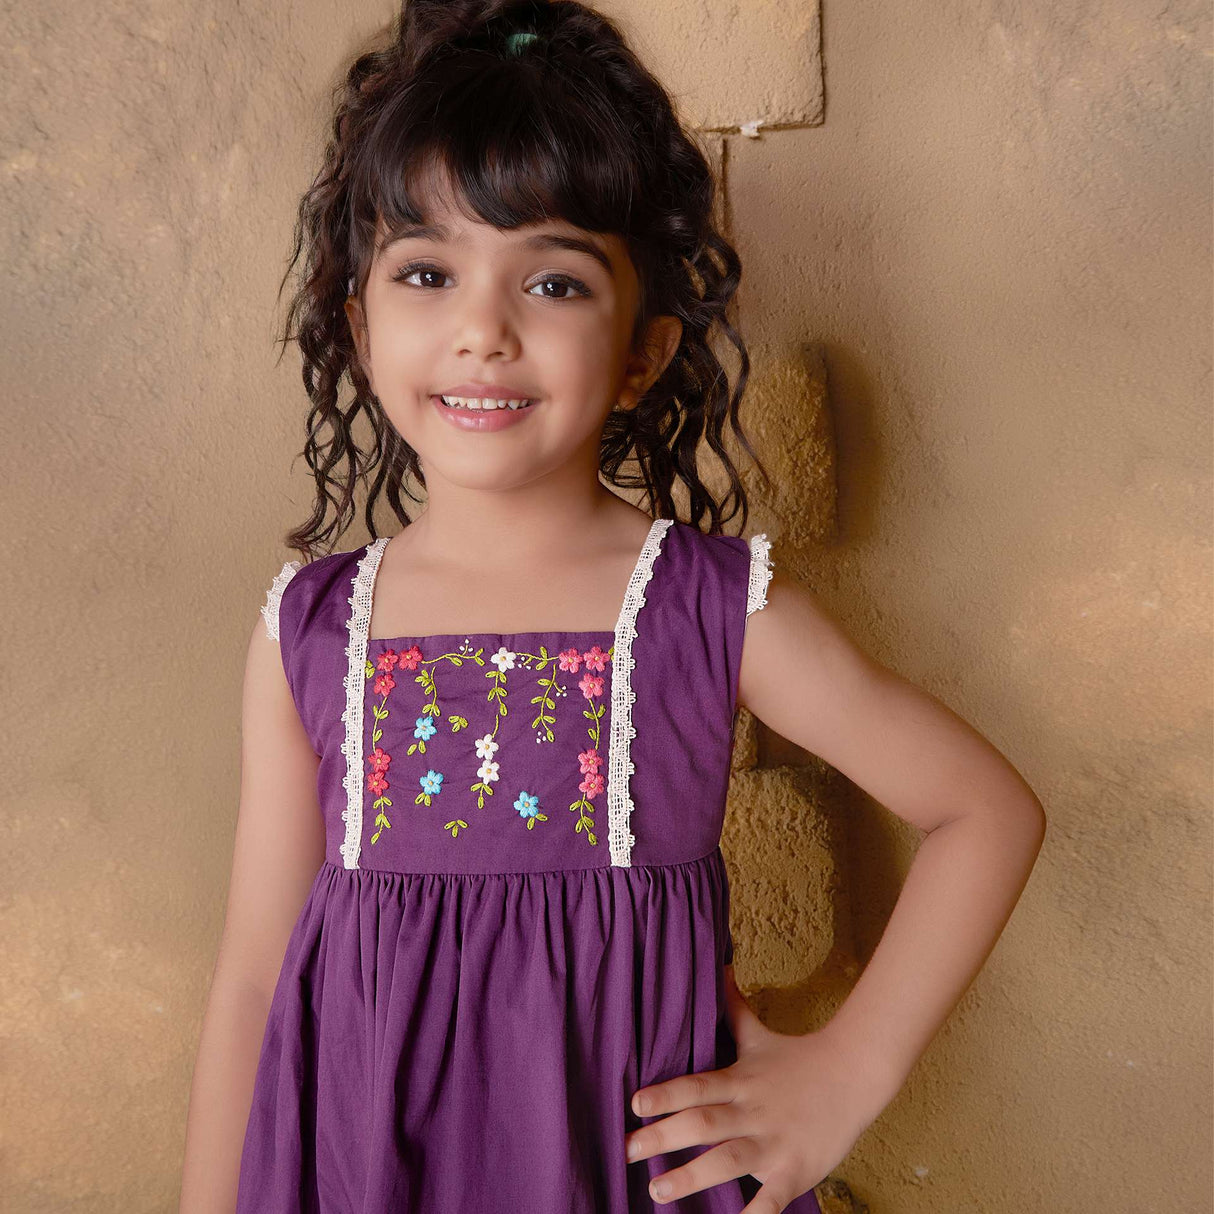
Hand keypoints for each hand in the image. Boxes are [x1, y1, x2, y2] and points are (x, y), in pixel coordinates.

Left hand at [624, 964, 895, 1209]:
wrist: (855, 1075)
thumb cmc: (798, 1058)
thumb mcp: (759, 1034)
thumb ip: (732, 1006)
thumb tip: (717, 964)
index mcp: (740, 1081)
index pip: (696, 1086)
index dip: (666, 1094)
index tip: (635, 1104)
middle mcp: (752, 1112)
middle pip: (704, 1124)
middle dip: (664, 1138)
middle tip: (628, 1151)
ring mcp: (773, 1143)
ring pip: (728, 1161)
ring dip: (692, 1178)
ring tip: (657, 1191)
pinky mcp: (795, 1171)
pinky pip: (771, 1200)